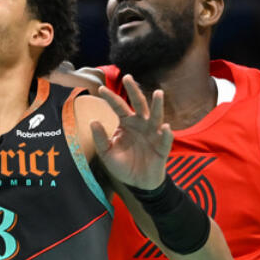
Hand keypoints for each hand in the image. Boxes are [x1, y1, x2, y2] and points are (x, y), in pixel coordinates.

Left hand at [89, 74, 173, 189]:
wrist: (138, 182)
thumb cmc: (124, 165)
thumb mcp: (106, 153)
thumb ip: (100, 138)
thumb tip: (93, 121)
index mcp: (127, 123)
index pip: (118, 106)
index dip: (110, 98)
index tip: (100, 88)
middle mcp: (141, 124)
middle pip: (138, 104)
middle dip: (134, 90)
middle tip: (128, 77)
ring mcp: (153, 133)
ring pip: (156, 116)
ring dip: (157, 105)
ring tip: (158, 93)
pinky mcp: (162, 147)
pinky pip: (165, 139)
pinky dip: (166, 133)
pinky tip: (165, 127)